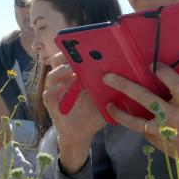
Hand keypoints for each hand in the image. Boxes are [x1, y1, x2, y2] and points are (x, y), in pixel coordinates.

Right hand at [41, 52, 105, 172]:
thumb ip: (112, 89)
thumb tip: (129, 77)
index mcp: (76, 76)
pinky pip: (48, 95)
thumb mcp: (105, 100)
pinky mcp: (52, 106)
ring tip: (71, 70)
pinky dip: (54, 90)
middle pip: (57, 62)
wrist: (83, 134)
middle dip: (63, 55)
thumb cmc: (94, 114)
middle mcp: (64, 81)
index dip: (73, 49)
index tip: (83, 43)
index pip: (71, 57)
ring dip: (60, 71)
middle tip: (74, 53)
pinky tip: (63, 87)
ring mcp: (57, 93)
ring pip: (52, 76)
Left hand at [102, 63, 178, 178]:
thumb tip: (172, 85)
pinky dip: (136, 124)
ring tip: (109, 105)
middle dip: (125, 86)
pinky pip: (144, 131)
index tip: (152, 64)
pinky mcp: (159, 143)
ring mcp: (164, 132)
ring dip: (120, 113)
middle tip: (109, 78)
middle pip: (146, 98)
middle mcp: (174, 117)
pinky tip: (128, 118)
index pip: (174, 84)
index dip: (163, 72)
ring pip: (136, 121)